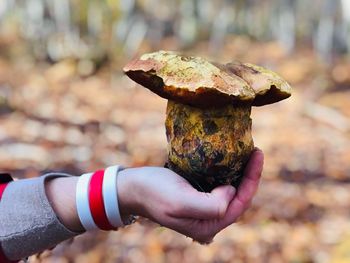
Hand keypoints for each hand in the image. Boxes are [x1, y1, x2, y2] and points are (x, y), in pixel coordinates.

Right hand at [118, 148, 263, 242]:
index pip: (240, 204)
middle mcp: (208, 220)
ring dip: (240, 173)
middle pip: (238, 198)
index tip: (257, 155)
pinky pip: (218, 185)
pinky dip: (227, 172)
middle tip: (255, 152)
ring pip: (230, 191)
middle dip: (249, 176)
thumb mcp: (181, 201)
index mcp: (207, 226)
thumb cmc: (153, 192)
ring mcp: (202, 209)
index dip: (252, 180)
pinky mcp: (197, 196)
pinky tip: (231, 159)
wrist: (132, 187)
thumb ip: (211, 204)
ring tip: (248, 154)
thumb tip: (230, 191)